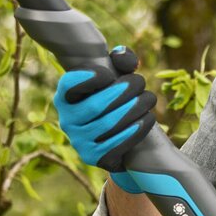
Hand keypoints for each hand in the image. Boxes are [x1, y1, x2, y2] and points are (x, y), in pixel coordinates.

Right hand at [55, 46, 156, 193]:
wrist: (118, 130)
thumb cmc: (116, 94)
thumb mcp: (116, 73)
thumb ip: (122, 59)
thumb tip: (123, 57)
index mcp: (65, 96)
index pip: (70, 84)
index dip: (90, 77)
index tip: (109, 73)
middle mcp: (67, 120)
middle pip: (95, 106)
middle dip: (123, 91)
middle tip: (141, 82)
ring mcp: (78, 141)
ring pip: (108, 126)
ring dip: (134, 109)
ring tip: (149, 98)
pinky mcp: (93, 157)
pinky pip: (115, 146)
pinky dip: (135, 131)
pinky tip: (148, 119)